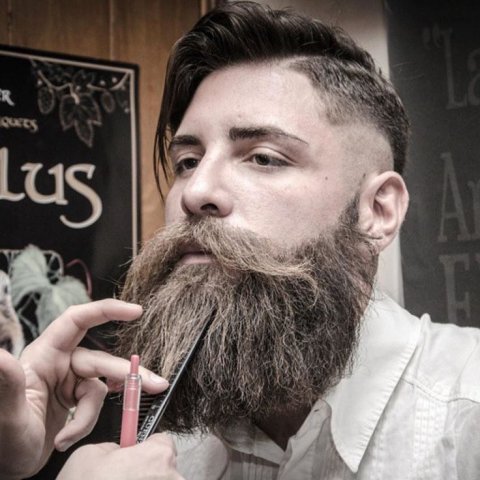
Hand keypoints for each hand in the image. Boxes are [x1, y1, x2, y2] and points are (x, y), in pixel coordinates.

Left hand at [0, 299, 168, 478]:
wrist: (7, 469)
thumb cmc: (1, 441)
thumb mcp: (8, 415)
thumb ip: (8, 383)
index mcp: (43, 355)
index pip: (77, 321)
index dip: (106, 311)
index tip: (136, 311)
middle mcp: (58, 363)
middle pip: (100, 360)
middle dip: (126, 374)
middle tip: (155, 385)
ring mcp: (68, 381)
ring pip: (99, 387)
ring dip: (90, 414)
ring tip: (68, 437)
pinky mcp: (74, 399)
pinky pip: (95, 404)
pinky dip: (87, 421)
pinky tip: (68, 436)